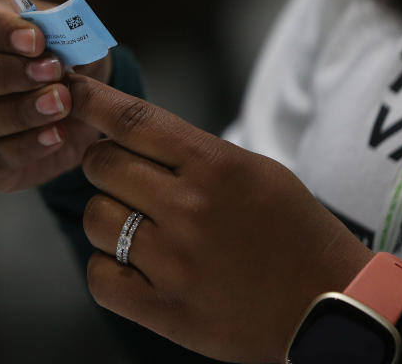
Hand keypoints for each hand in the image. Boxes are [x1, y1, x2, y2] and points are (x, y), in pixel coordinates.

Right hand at [0, 0, 110, 191]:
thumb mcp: (60, 32)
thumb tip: (67, 40)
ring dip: (21, 112)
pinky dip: (29, 146)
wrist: (68, 108)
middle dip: (3, 73)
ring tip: (62, 102)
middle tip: (51, 71)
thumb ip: (61, 31)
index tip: (36, 39)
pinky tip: (57, 134)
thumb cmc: (50, 54)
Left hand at [69, 74, 371, 362]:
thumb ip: (194, 152)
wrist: (331, 307)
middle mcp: (190, 208)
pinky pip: (100, 276)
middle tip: (125, 178)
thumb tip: (131, 132)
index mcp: (216, 165)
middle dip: (105, 165)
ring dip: (108, 218)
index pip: (133, 120)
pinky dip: (109, 269)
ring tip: (141, 228)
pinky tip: (135, 267)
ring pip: (95, 218)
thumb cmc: (295, 233)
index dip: (93, 100)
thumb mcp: (257, 172)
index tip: (70, 90)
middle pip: (103, 165)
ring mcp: (175, 262)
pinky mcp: (166, 310)